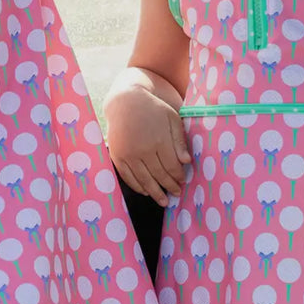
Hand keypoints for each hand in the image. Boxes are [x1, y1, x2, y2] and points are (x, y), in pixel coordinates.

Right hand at [105, 86, 190, 206]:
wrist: (125, 102)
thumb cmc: (152, 110)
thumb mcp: (171, 118)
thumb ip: (179, 140)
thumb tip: (186, 162)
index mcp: (158, 140)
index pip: (172, 166)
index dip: (179, 176)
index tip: (184, 181)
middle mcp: (142, 149)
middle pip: (159, 175)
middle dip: (170, 186)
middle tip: (177, 193)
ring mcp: (128, 154)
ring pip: (144, 180)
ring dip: (155, 193)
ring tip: (164, 201)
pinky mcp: (117, 156)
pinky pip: (128, 177)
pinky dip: (138, 187)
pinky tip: (146, 192)